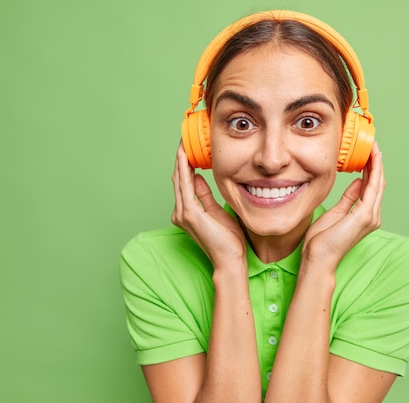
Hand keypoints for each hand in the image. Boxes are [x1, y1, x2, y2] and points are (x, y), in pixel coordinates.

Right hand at [171, 142, 245, 268]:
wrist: (229, 259)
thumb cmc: (228, 240)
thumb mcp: (216, 210)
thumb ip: (204, 195)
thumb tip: (197, 177)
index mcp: (186, 211)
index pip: (184, 182)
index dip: (184, 163)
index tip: (188, 147)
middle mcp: (180, 212)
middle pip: (178, 178)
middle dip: (181, 158)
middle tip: (184, 138)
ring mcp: (183, 213)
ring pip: (179, 180)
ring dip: (181, 160)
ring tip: (183, 143)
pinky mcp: (189, 214)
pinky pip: (185, 187)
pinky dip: (184, 171)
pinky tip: (185, 158)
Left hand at [301, 142, 384, 272]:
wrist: (318, 257)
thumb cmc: (322, 241)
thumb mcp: (336, 212)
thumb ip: (349, 198)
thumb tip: (358, 182)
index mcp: (365, 215)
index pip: (371, 187)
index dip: (371, 169)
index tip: (368, 153)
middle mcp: (372, 215)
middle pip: (377, 183)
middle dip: (375, 163)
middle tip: (373, 144)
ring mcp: (370, 216)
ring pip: (377, 183)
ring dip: (376, 164)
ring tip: (374, 147)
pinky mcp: (365, 215)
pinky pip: (372, 188)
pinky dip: (374, 172)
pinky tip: (372, 159)